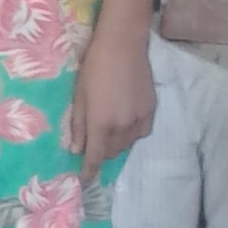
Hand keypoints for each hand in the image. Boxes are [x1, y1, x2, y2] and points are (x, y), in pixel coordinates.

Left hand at [74, 24, 155, 180]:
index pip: (95, 158)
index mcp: (100, 125)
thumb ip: (78, 126)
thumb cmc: (93, 69)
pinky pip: (141, 132)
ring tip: (109, 128)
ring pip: (127, 144)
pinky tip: (126, 121)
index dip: (89, 172)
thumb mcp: (78, 98)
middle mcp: (122, 127)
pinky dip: (132, 133)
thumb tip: (76, 150)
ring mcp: (139, 119)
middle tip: (93, 141)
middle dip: (101, 152)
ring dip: (116, 143)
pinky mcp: (152, 110)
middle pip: (111, 152)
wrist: (122, 46)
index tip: (84, 181)